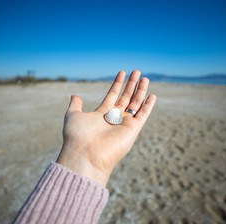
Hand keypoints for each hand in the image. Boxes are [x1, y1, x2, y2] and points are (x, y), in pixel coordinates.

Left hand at [56, 70, 155, 185]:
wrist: (86, 153)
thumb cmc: (77, 135)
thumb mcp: (73, 116)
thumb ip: (75, 105)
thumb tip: (75, 96)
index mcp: (101, 114)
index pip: (112, 95)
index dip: (118, 84)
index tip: (122, 72)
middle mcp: (114, 119)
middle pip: (125, 98)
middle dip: (131, 85)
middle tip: (137, 71)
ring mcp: (124, 124)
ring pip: (135, 104)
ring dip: (140, 91)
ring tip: (145, 78)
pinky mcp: (132, 129)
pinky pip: (142, 115)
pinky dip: (148, 106)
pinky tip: (152, 95)